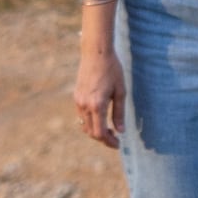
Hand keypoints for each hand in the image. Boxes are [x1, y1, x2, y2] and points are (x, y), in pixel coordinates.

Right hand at [72, 25, 122, 149]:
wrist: (96, 53)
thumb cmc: (112, 70)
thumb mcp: (120, 92)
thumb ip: (119, 113)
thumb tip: (121, 130)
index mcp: (97, 105)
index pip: (100, 133)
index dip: (109, 141)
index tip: (118, 144)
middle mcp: (85, 105)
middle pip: (91, 132)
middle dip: (103, 138)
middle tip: (116, 139)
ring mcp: (78, 101)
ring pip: (84, 125)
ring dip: (96, 131)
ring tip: (109, 129)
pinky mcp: (76, 96)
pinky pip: (81, 116)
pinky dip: (90, 122)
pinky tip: (100, 118)